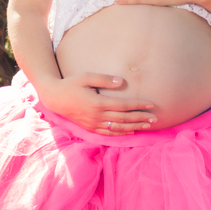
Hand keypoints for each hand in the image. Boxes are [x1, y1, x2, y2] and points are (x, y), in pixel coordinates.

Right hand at [37, 72, 156, 134]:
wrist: (55, 98)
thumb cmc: (71, 84)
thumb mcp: (86, 77)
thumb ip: (104, 79)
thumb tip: (122, 82)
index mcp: (98, 103)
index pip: (124, 105)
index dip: (139, 105)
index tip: (151, 104)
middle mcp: (97, 116)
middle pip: (124, 119)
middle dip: (141, 118)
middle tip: (155, 118)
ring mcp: (93, 124)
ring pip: (119, 128)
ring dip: (134, 127)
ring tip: (147, 126)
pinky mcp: (90, 128)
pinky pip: (109, 133)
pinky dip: (122, 133)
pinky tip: (131, 131)